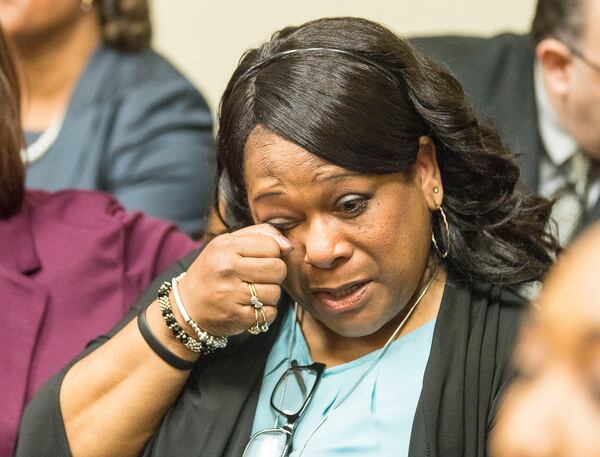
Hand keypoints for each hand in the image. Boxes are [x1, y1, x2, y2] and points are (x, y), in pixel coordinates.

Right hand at [176, 224, 291, 335]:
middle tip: (261, 277)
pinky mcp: (237, 317)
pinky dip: (264, 312)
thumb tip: (288, 246)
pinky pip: (269, 313)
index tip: (262, 259)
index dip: (274, 253)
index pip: (272, 246)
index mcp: (226, 247)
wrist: (187, 305)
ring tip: (253, 292)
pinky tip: (250, 307)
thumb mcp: (229, 243)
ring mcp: (231, 295)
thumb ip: (261, 235)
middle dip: (275, 274)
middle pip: (278, 269)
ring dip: (269, 294)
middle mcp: (227, 269)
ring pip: (275, 293)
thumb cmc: (214, 270)